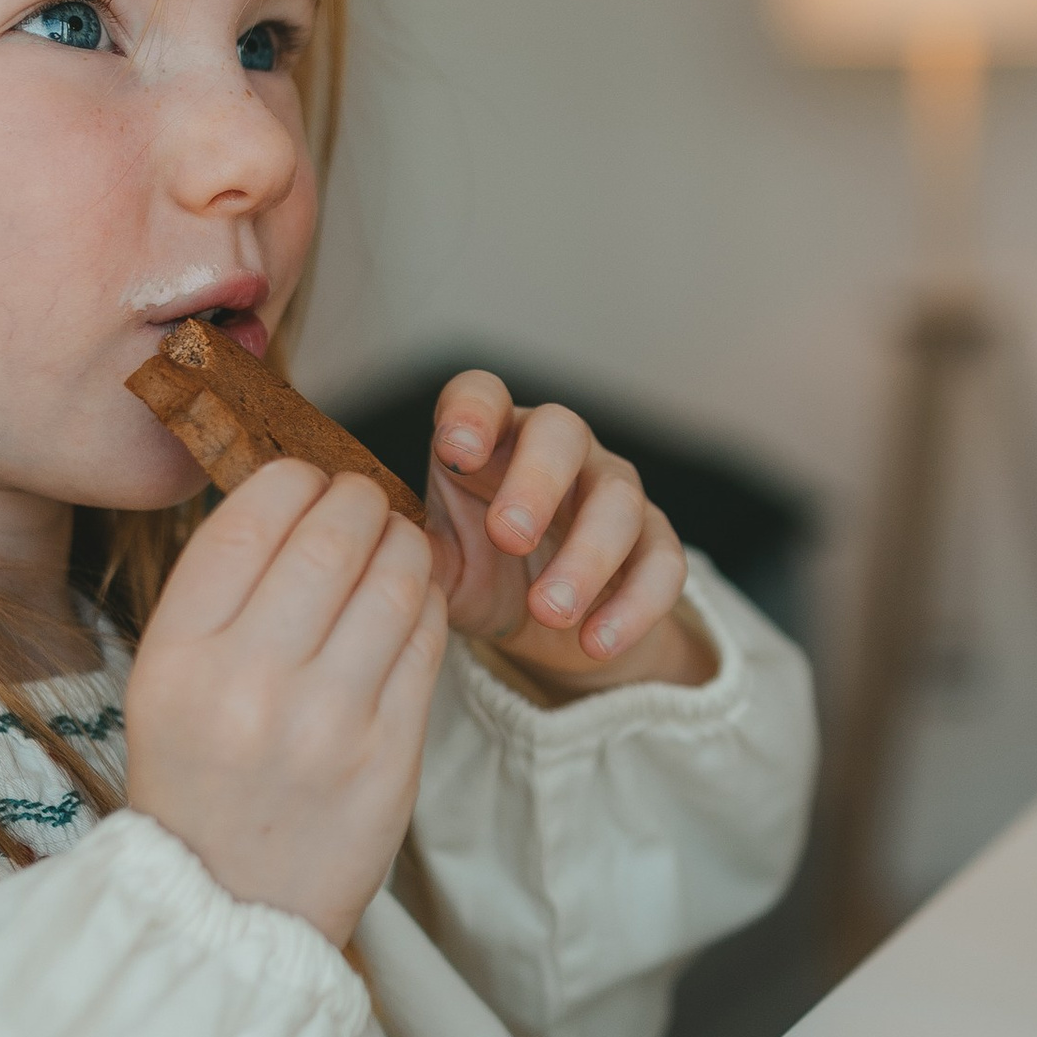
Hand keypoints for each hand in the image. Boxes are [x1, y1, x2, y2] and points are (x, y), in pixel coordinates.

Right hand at [127, 460, 447, 945]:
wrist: (229, 906)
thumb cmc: (200, 781)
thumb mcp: (168, 684)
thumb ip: (221, 595)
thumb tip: (294, 494)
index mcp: (180, 657)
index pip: (251, 520)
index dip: (293, 479)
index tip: (308, 481)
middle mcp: (250, 683)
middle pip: (332, 536)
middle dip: (359, 499)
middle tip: (364, 502)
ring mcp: (327, 723)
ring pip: (395, 578)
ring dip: (404, 542)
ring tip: (395, 544)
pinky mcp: (390, 756)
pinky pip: (427, 640)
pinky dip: (427, 602)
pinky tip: (413, 601)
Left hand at [424, 373, 713, 695]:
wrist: (542, 627)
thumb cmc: (479, 570)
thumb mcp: (440, 563)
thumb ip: (413, 551)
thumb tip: (374, 548)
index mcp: (492, 439)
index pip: (483, 395)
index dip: (472, 412)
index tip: (454, 450)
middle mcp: (557, 450)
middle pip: (561, 432)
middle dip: (537, 481)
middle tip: (508, 536)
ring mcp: (612, 491)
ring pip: (618, 499)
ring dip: (586, 556)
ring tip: (550, 610)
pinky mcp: (654, 543)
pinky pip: (662, 562)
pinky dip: (634, 604)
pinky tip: (596, 641)